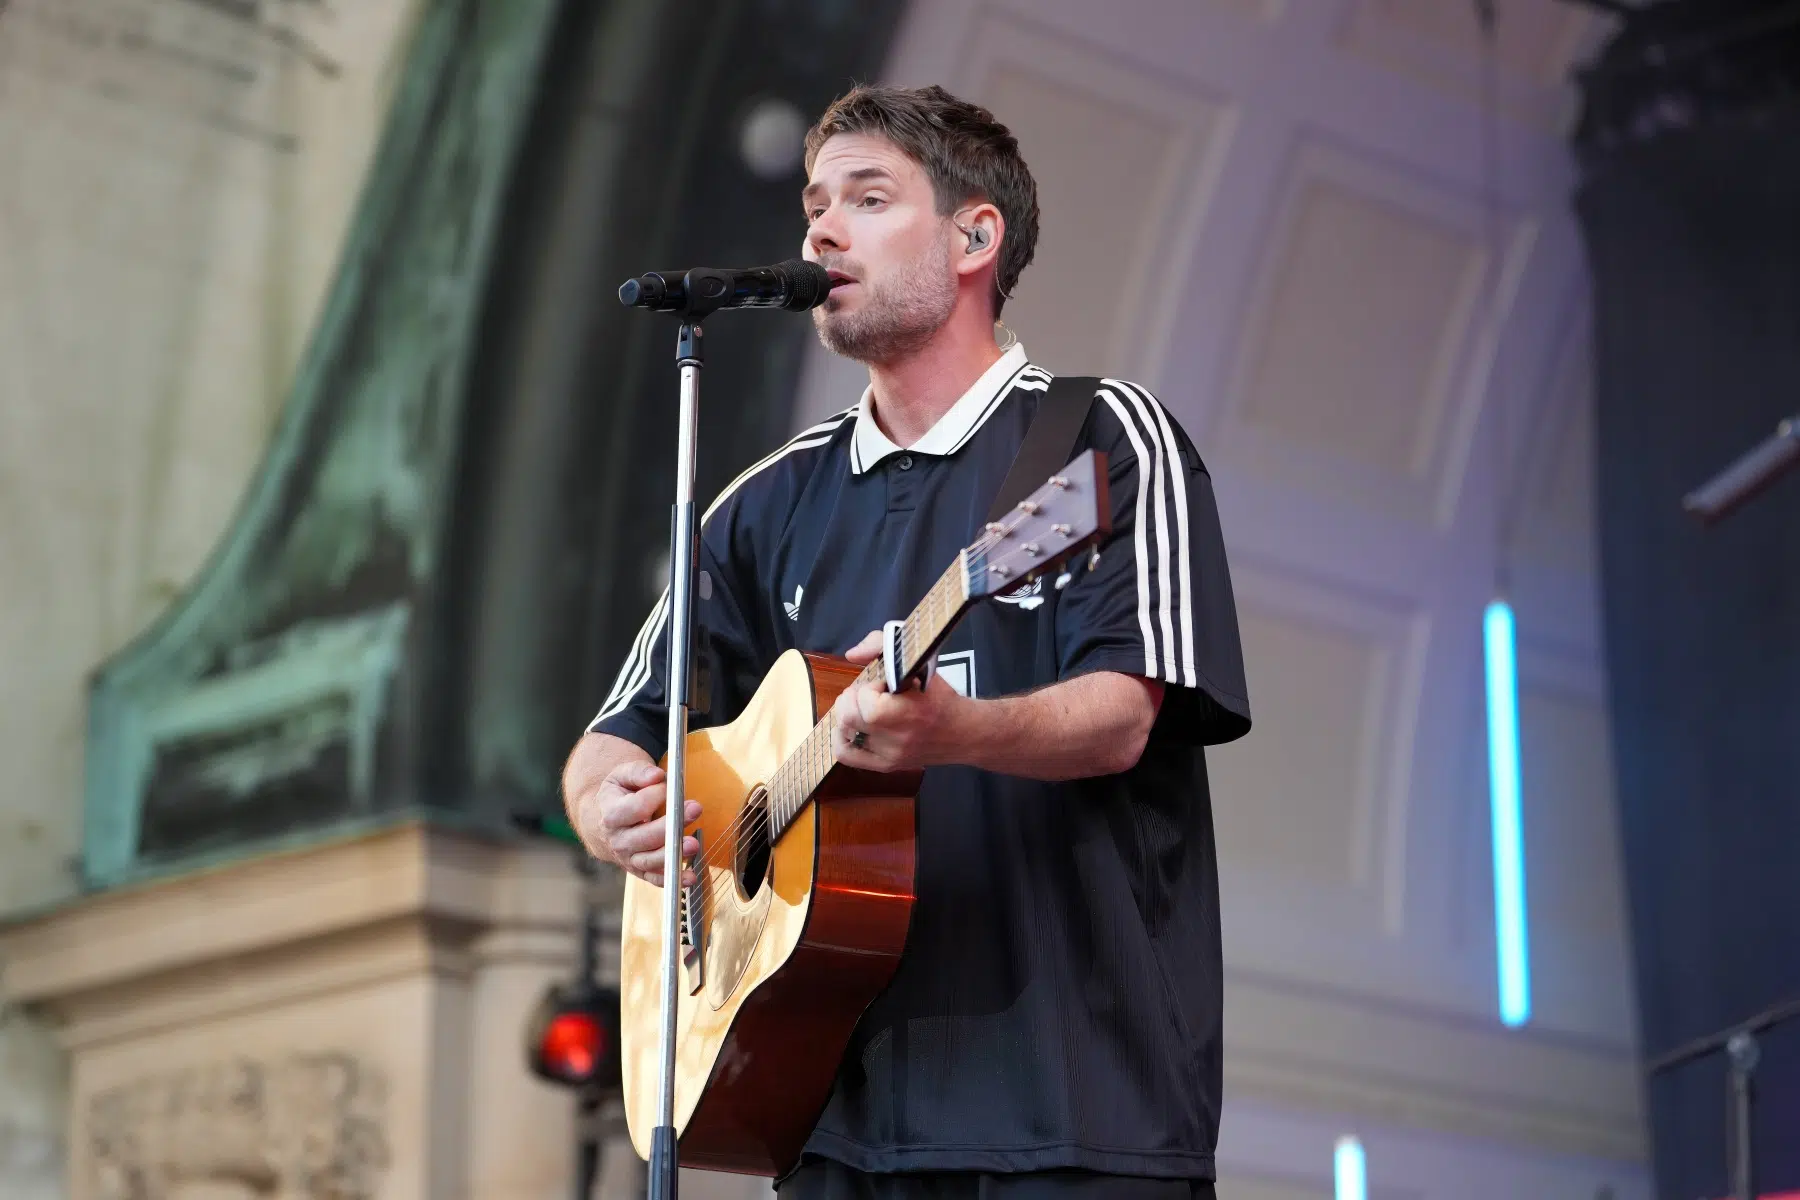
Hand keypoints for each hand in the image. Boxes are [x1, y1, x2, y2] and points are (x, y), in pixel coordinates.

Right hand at [575, 761, 699, 887]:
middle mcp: (617, 840)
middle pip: (644, 837)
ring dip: (672, 855)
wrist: (605, 821)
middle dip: (670, 825)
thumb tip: (656, 776)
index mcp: (611, 815)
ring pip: (650, 860)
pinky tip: (689, 877)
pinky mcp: (640, 870)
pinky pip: (655, 879)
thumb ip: (638, 772)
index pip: (635, 808)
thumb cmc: (619, 796)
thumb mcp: (621, 777)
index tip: (668, 786)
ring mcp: (628, 858)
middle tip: (694, 810)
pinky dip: (672, 880)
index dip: (655, 796)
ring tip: (693, 844)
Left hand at [831, 630, 974, 771]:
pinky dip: (841, 738)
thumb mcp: (920, 663)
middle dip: (852, 697)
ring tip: (862, 707)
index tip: (884, 684)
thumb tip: (851, 655)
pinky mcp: (885, 765)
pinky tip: (851, 726)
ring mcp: (889, 756)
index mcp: (908, 714)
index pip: (866, 701)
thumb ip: (882, 645)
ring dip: (847, 713)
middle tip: (868, 692)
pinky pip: (846, 755)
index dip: (870, 686)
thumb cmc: (941, 697)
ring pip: (844, 734)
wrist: (964, 733)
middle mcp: (896, 739)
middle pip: (848, 717)